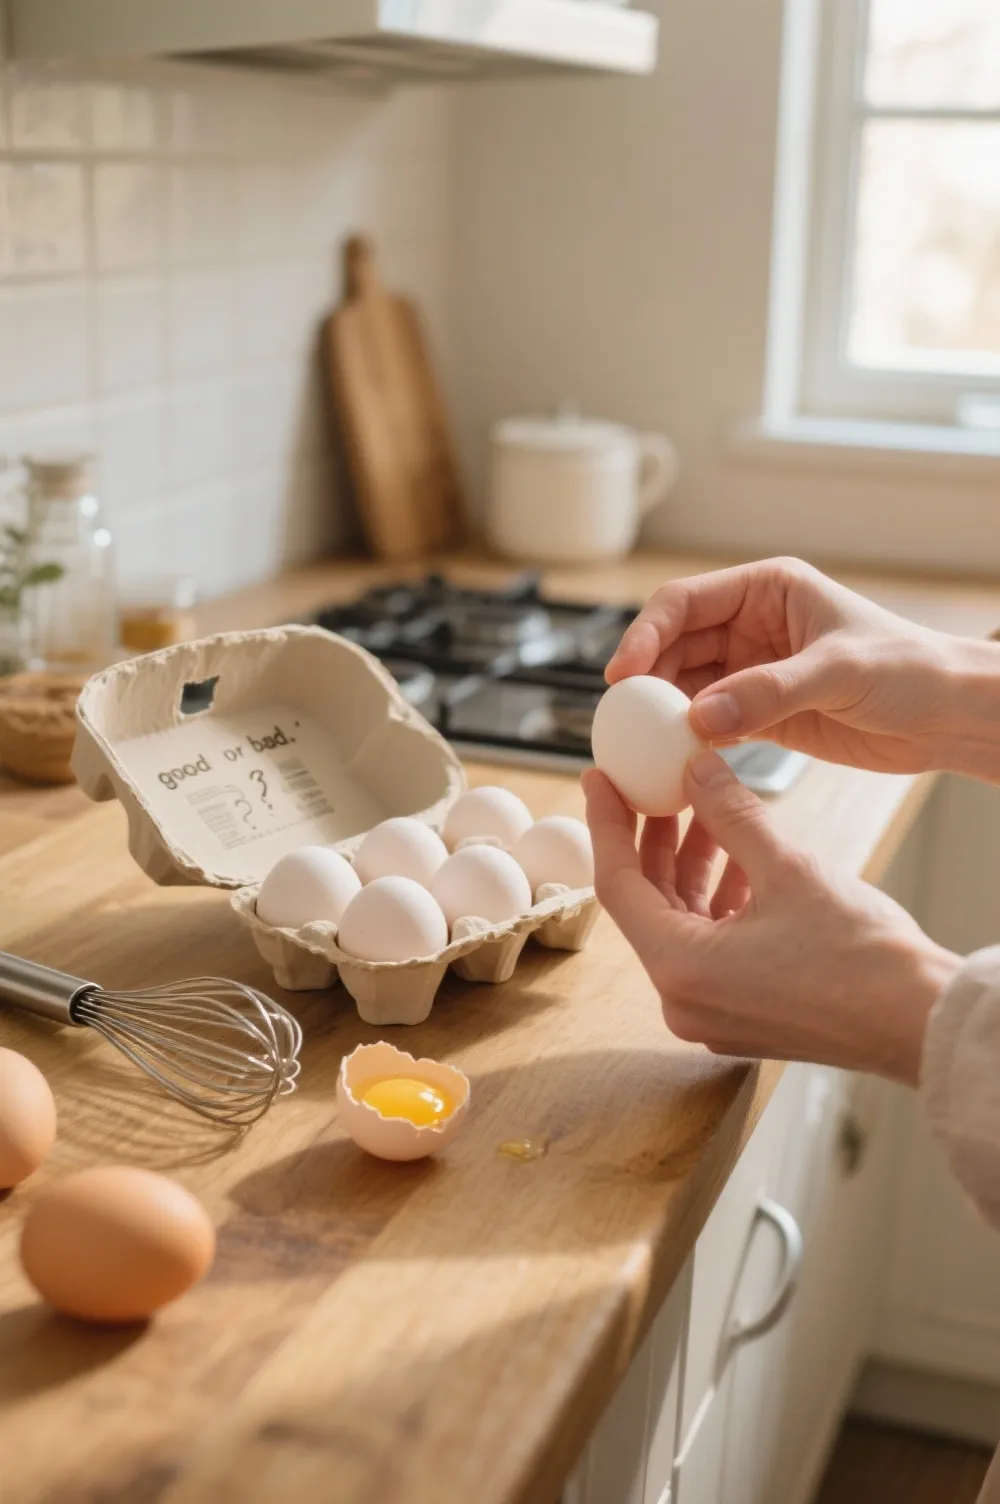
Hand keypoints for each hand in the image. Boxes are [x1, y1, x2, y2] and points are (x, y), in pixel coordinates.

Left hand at [583, 749, 959, 1085]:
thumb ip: (731, 814)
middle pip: (648, 904)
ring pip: (682, 923)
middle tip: (652, 784)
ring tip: (707, 808)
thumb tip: (696, 768)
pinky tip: (741, 857)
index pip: (616, 885)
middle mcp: (683, 999)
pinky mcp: (742, 1014)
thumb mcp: (787, 868)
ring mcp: (712, 1012)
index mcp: (680, 968)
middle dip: (653, 840)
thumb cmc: (861, 957)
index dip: (607, 825)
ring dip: (692, 866)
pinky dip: (718, 900)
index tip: (599, 780)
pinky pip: (711, 946)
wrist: (921, 1020)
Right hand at [607, 556, 991, 774]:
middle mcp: (752, 625)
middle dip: (646, 679)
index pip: (684, 603)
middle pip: (674, 646)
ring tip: (643, 745)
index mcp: (766, 590)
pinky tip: (672, 762)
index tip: (623, 673)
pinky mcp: (761, 715)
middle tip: (624, 718)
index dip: (645, 634)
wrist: (948, 716)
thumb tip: (699, 718)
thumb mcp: (838, 671)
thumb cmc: (910, 670)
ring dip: (662, 714)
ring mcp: (753, 672)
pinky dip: (687, 742)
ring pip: (685, 688)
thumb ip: (768, 692)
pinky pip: (708, 725)